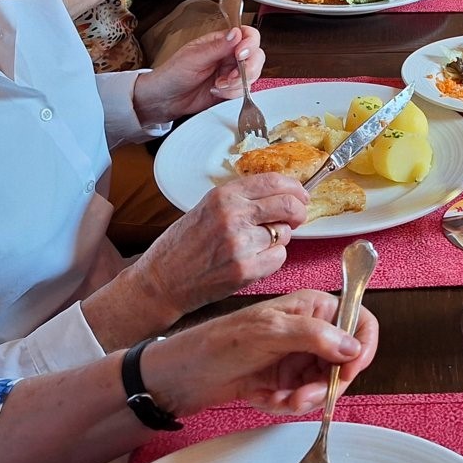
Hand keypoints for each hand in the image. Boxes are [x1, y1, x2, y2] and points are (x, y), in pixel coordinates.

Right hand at [131, 173, 309, 315]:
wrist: (161, 281)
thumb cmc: (182, 246)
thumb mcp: (206, 208)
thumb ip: (241, 200)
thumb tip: (281, 195)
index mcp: (223, 196)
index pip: (274, 181)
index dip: (294, 188)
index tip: (301, 195)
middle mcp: (233, 215)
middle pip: (288, 205)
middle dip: (298, 212)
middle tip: (297, 218)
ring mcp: (240, 243)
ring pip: (284, 234)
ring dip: (279, 239)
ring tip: (256, 245)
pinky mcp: (245, 269)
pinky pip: (279, 258)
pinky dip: (272, 259)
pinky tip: (253, 260)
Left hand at [132, 24, 264, 124]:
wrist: (164, 100)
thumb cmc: (172, 74)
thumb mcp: (192, 58)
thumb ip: (217, 47)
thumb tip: (236, 33)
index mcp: (220, 41)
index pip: (247, 35)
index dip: (250, 43)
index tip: (241, 54)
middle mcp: (229, 55)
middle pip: (256, 55)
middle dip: (247, 68)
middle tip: (231, 76)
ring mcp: (231, 73)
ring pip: (253, 74)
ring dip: (238, 83)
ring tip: (218, 85)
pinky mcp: (231, 90)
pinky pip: (244, 91)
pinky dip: (233, 94)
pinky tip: (217, 92)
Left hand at [153, 290, 378, 415]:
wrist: (183, 374)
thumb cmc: (221, 342)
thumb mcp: (269, 332)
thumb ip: (315, 336)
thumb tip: (353, 348)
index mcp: (314, 307)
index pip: (359, 320)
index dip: (362, 348)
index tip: (348, 373)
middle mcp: (311, 330)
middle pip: (345, 363)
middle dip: (324, 386)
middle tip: (300, 397)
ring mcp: (298, 357)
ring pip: (324, 387)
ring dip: (301, 400)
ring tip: (274, 400)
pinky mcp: (285, 382)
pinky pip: (302, 401)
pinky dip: (284, 405)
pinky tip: (261, 398)